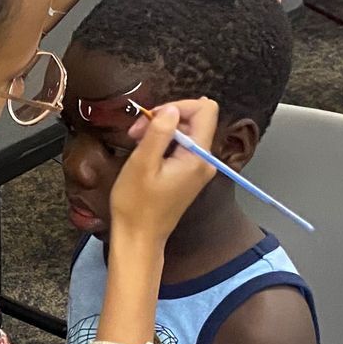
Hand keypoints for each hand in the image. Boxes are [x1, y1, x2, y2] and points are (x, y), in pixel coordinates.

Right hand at [108, 98, 219, 243]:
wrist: (139, 237)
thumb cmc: (137, 204)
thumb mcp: (142, 164)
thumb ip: (159, 132)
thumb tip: (172, 109)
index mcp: (198, 157)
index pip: (205, 110)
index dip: (177, 106)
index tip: (152, 119)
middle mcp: (205, 161)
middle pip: (195, 119)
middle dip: (166, 118)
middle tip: (137, 132)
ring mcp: (199, 169)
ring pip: (187, 131)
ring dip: (161, 131)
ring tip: (137, 142)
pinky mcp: (190, 175)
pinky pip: (182, 146)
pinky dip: (163, 143)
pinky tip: (145, 153)